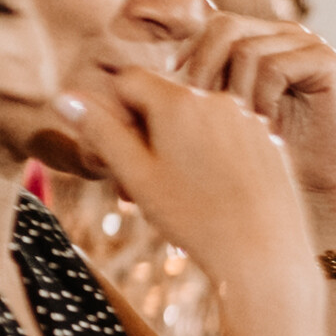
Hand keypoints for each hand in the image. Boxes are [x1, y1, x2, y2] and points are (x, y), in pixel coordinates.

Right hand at [50, 61, 314, 301]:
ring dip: (181, 146)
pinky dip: (217, 157)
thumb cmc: (194, 218)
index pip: (128, 81)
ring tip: (180, 195)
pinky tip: (218, 195)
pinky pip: (231, 138)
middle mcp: (218, 98)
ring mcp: (250, 119)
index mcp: (179, 100)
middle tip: (142, 183)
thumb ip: (99, 131)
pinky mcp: (272, 142)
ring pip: (200, 121)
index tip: (121, 152)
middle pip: (165, 101)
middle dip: (147, 133)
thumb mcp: (135, 174)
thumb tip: (64, 97)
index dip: (115, 113)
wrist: (264, 254)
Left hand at [169, 9, 335, 252]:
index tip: (180, 98)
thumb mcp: (191, 135)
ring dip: (235, 93)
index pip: (204, 25)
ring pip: (246, 46)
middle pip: (221, 27)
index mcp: (248, 42)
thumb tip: (72, 96)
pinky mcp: (326, 61)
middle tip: (204, 118)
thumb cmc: (247, 173)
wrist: (311, 199)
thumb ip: (153, 106)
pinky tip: (267, 128)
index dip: (186, 58)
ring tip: (242, 129)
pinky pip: (276, 65)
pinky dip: (264, 99)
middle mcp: (276, 35)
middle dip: (205, 73)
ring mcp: (304, 44)